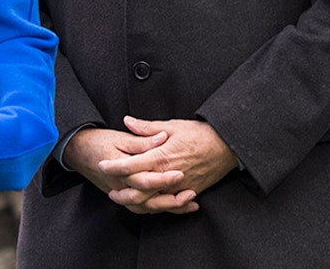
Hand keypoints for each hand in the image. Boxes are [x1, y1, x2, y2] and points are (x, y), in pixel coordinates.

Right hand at [63, 126, 194, 213]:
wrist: (78, 151)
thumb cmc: (99, 141)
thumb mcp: (120, 137)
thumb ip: (142, 139)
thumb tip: (162, 137)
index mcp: (120, 170)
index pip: (143, 179)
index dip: (162, 178)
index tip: (180, 174)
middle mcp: (121, 186)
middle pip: (147, 200)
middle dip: (170, 199)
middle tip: (191, 193)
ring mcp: (121, 193)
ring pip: (146, 207)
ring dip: (168, 207)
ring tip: (190, 201)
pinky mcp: (124, 196)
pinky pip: (143, 208)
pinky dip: (161, 208)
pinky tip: (178, 206)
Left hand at [94, 116, 238, 214]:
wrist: (227, 146)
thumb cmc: (201, 134)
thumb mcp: (173, 126)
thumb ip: (147, 127)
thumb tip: (128, 121)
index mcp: (161, 157)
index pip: (129, 166)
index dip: (113, 167)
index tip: (102, 165)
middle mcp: (167, 176)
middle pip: (137, 191)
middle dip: (121, 193)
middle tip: (111, 191)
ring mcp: (178, 187)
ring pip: (152, 202)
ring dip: (136, 203)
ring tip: (127, 200)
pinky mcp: (188, 193)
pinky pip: (169, 205)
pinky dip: (157, 207)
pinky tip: (149, 204)